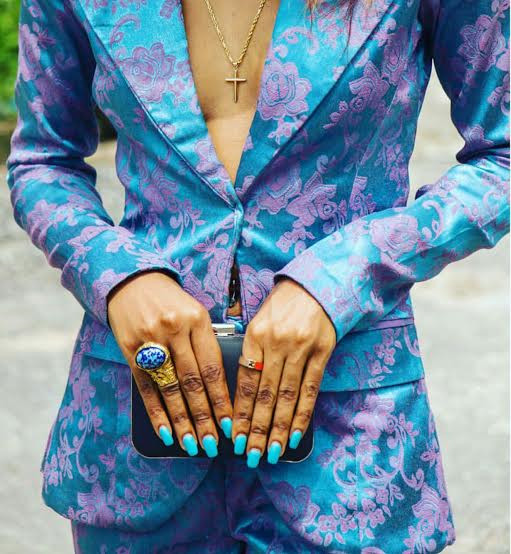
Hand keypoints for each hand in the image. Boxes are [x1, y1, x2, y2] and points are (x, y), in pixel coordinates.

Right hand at [107, 270, 232, 456]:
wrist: (133, 281)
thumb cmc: (172, 300)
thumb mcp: (196, 311)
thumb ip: (208, 342)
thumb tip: (220, 385)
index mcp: (197, 320)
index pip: (213, 367)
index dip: (221, 399)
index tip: (230, 424)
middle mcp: (175, 331)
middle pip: (192, 382)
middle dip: (204, 417)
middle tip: (212, 444)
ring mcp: (150, 341)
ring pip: (170, 388)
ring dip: (181, 421)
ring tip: (191, 444)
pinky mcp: (130, 350)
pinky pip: (145, 387)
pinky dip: (156, 412)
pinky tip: (166, 431)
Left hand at [231, 277, 335, 466]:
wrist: (315, 286)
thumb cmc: (282, 306)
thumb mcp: (257, 321)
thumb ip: (249, 352)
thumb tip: (242, 393)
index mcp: (255, 335)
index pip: (245, 382)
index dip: (241, 412)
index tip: (235, 436)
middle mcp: (277, 344)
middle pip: (265, 395)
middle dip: (258, 428)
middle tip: (251, 454)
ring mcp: (301, 350)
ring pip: (288, 397)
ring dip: (279, 428)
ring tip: (272, 452)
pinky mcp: (322, 354)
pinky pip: (311, 389)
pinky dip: (303, 414)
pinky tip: (296, 434)